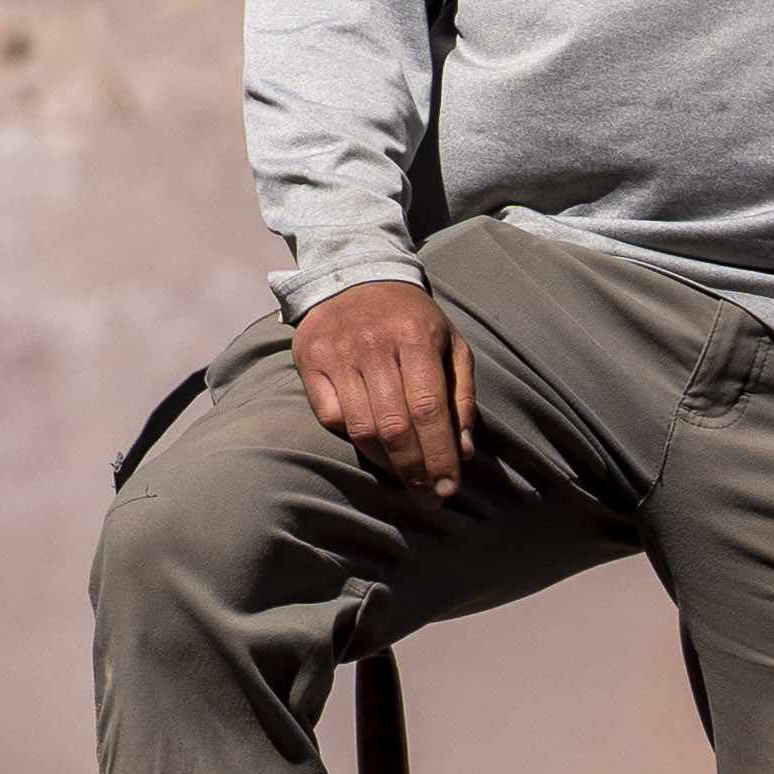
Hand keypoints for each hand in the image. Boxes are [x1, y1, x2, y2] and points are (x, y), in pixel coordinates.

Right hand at [291, 279, 471, 505]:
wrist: (354, 276)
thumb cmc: (412, 319)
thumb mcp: (450, 344)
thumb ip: (461, 396)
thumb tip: (463, 450)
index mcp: (415, 335)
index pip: (428, 409)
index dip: (438, 454)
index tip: (448, 488)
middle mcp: (373, 343)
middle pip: (394, 425)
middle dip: (414, 470)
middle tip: (429, 498)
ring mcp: (337, 352)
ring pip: (361, 428)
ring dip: (386, 463)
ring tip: (406, 478)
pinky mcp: (310, 360)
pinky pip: (331, 417)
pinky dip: (354, 438)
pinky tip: (374, 444)